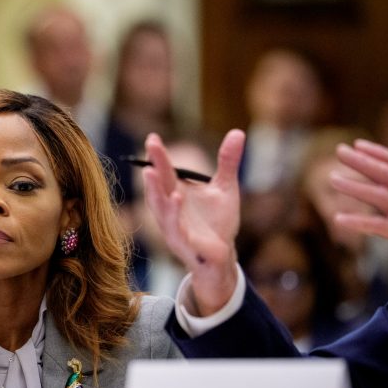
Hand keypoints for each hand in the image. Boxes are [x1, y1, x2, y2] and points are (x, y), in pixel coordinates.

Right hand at [142, 129, 244, 314]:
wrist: (222, 255)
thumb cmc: (218, 222)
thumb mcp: (225, 187)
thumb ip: (227, 161)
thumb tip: (238, 132)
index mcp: (175, 194)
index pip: (165, 172)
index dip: (158, 155)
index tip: (153, 137)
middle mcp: (169, 209)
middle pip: (158, 186)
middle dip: (153, 167)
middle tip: (150, 146)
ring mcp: (172, 226)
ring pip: (159, 207)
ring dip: (154, 190)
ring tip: (151, 171)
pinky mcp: (182, 242)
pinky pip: (175, 227)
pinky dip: (174, 213)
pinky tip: (176, 198)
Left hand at [332, 139, 387, 253]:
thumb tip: (379, 171)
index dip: (379, 153)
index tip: (357, 144)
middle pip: (387, 175)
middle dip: (362, 161)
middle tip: (339, 150)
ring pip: (380, 196)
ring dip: (354, 186)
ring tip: (331, 178)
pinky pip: (378, 225)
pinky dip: (357, 221)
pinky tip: (337, 219)